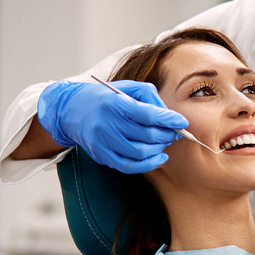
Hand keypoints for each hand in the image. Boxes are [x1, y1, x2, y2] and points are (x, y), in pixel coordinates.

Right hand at [38, 80, 187, 173]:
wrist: (71, 110)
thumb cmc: (106, 97)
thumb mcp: (127, 88)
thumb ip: (150, 97)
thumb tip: (169, 115)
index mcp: (115, 103)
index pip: (148, 114)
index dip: (168, 119)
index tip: (182, 122)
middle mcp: (107, 123)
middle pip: (146, 135)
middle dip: (167, 135)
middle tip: (175, 132)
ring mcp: (102, 142)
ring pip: (140, 153)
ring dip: (159, 149)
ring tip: (165, 142)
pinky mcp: (101, 155)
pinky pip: (128, 166)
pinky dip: (148, 165)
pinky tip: (159, 158)